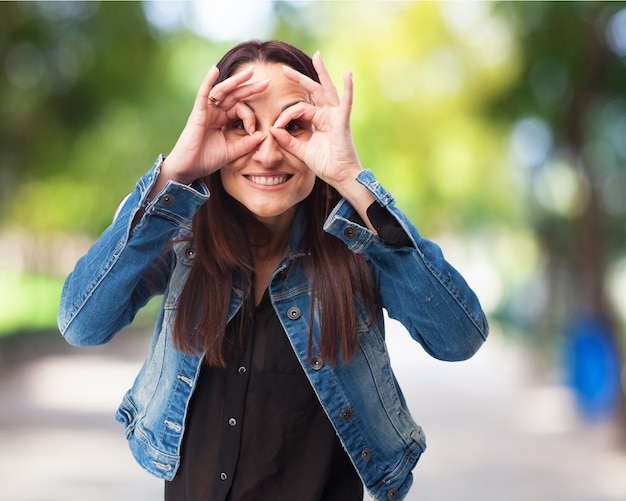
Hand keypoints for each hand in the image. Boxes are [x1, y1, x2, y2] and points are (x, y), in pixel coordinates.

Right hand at [162, 65, 268, 183]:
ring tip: (250, 72)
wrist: (188, 168)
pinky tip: (214, 70)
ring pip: (223, 90)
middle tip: (267, 82)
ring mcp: (206, 111)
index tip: (253, 130)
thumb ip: (247, 144)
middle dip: (250, 87)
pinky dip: (208, 81)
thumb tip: (263, 135)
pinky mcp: (198, 113)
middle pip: (234, 95)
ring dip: (236, 80)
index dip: (250, 117)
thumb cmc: (206, 160)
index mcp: (223, 119)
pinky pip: (203, 94)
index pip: (240, 109)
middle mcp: (215, 112)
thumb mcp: (232, 151)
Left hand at [269, 52, 362, 189]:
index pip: (298, 109)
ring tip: (317, 56)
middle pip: (312, 91)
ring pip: (326, 90)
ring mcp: (335, 116)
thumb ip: (288, 141)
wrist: (340, 176)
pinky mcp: (343, 122)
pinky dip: (348, 88)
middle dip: (299, 79)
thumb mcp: (302, 151)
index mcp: (318, 121)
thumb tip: (272, 130)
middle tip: (284, 68)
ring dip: (321, 73)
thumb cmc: (325, 164)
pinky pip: (346, 102)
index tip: (275, 127)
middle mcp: (327, 115)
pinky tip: (348, 74)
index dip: (284, 116)